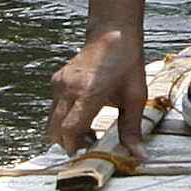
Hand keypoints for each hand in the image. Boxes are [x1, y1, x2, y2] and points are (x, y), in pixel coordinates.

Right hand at [46, 29, 143, 153]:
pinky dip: (64, 118)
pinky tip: (84, 114)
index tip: (87, 153)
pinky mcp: (57, 80)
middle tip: (89, 144)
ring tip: (89, 129)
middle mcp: (69, 88)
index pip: (69, 129)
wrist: (113, 33)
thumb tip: (139, 157)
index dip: (74, 147)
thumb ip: (132, 129)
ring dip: (65, 131)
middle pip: (54, 130)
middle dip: (68, 143)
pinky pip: (54, 107)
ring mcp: (60, 83)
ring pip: (51, 120)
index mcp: (89, 93)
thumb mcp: (136, 97)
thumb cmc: (127, 63)